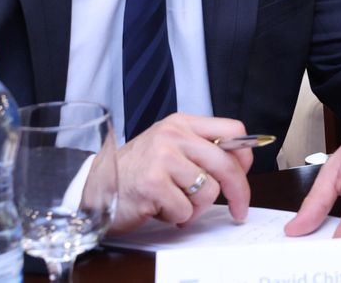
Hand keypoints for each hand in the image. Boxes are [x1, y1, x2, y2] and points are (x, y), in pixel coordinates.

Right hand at [109, 114, 255, 232]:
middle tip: (239, 210)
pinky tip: (159, 208)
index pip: (232, 130)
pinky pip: (185, 209)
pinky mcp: (153, 184)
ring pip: (208, 191)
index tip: (245, 174)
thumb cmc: (136, 171)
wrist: (95, 188)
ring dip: (195, 207)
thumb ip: (199, 150)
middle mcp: (173, 136)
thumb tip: (240, 164)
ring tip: (174, 202)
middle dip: (238, 192)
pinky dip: (176, 216)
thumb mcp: (169, 148)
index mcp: (182, 123)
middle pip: (226, 164)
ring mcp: (162, 158)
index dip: (244, 156)